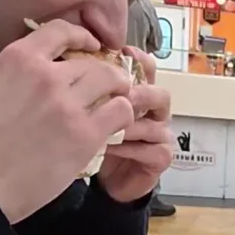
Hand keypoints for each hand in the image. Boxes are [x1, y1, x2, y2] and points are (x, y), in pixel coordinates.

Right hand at [0, 19, 134, 222]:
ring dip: (119, 93)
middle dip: (106, 74)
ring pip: (114, 81)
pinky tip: (114, 126)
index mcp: (19, 58)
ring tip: (114, 106)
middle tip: (108, 88)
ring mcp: (67, 104)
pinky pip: (120, 111)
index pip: (61, 29)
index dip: (82, 36)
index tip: (91, 47)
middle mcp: (45, 75)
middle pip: (94, 61)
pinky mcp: (85, 133)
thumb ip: (28, 73)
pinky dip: (122, 116)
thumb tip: (61, 69)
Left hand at [97, 47, 173, 201]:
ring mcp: (160, 135)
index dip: (137, 60)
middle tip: (117, 97)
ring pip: (156, 123)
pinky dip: (131, 148)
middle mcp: (153, 111)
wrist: (102, 180)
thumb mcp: (83, 110)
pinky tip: (110, 147)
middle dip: (138, 94)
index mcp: (137, 92)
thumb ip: (85, 87)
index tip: (121, 54)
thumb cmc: (92, 142)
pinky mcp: (160, 158)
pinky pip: (155, 150)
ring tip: (106, 126)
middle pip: (159, 94)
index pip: (146, 68)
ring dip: (130, 124)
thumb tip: (74, 60)